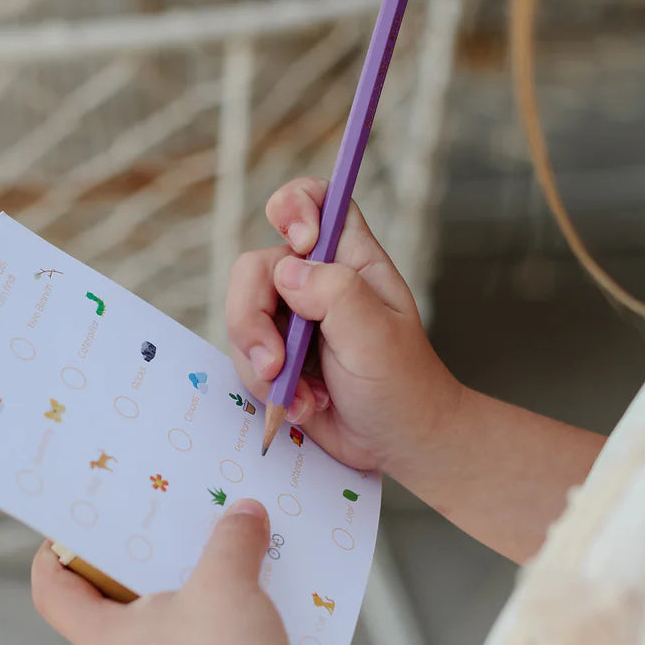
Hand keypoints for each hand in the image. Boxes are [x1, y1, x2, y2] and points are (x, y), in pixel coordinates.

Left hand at [30, 500, 315, 644]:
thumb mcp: (230, 580)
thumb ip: (232, 537)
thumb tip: (245, 511)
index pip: (53, 597)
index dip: (53, 562)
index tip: (64, 541)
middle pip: (106, 633)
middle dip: (134, 601)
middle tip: (166, 572)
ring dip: (171, 643)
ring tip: (213, 618)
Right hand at [227, 178, 462, 475]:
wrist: (399, 443)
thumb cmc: (402, 385)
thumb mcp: (376, 336)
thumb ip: (335, 294)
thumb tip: (287, 273)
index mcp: (350, 260)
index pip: (315, 201)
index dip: (294, 207)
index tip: (299, 244)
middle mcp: (315, 282)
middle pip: (256, 269)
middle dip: (252, 319)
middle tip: (276, 364)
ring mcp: (291, 321)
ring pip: (242, 320)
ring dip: (261, 367)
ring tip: (304, 399)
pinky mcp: (276, 358)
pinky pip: (244, 360)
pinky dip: (266, 389)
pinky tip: (304, 407)